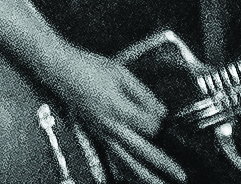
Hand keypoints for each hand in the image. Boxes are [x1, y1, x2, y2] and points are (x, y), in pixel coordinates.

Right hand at [32, 41, 180, 183]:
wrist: (60, 70)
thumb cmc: (87, 67)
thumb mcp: (121, 74)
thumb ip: (143, 94)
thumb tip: (160, 111)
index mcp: (118, 110)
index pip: (150, 127)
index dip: (163, 126)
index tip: (170, 121)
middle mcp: (110, 126)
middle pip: (141, 152)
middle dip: (163, 164)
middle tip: (180, 175)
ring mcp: (101, 133)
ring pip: (126, 162)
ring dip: (145, 176)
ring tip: (160, 183)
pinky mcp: (95, 135)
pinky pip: (114, 158)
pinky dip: (126, 171)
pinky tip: (135, 175)